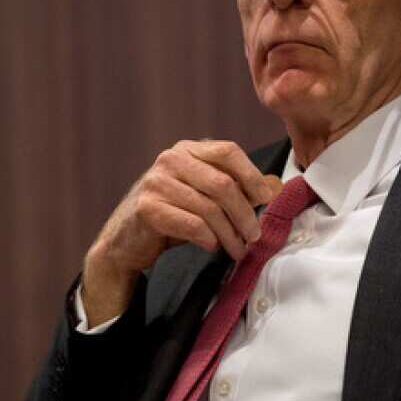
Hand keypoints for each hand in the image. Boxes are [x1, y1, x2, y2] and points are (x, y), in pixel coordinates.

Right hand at [81, 140, 282, 325]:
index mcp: (187, 149)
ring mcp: (156, 182)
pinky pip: (192, 224)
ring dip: (230, 234)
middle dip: (245, 214)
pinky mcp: (147, 208)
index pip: (229, 152)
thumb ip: (235, 188)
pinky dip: (208, 238)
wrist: (125, 241)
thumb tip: (274, 187)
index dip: (252, 175)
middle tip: (254, 237)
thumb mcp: (204, 197)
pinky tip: (212, 246)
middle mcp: (170, 159)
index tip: (268, 200)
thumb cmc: (171, 216)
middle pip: (223, 183)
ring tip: (238, 250)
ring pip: (209, 208)